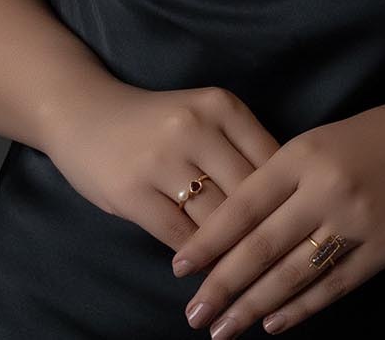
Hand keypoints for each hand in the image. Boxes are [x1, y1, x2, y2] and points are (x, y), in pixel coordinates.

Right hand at [44, 79, 281, 253]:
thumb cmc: (157, 123)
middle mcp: (195, 126)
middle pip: (248, 194)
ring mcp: (162, 158)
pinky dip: (196, 257)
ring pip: (217, 220)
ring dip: (232, 253)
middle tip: (280, 267)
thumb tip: (286, 202)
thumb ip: (240, 148)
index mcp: (221, 106)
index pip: (272, 163)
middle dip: (264, 234)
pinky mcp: (132, 191)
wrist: (84, 113)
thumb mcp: (203, 117)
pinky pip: (179, 236)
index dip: (288, 201)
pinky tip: (202, 267)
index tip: (299, 232)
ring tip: (246, 278)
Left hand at [170, 91, 384, 336]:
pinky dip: (300, 307)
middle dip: (223, 284)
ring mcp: (356, 221)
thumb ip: (278, 179)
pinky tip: (273, 322)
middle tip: (193, 314)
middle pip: (263, 246)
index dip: (210, 240)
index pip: (245, 204)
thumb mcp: (316, 142)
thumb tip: (231, 230)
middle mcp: (325, 188)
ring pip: (294, 272)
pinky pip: (333, 285)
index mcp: (302, 154)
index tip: (181, 268)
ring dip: (254, 305)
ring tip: (223, 328)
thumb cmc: (366, 138)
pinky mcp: (384, 248)